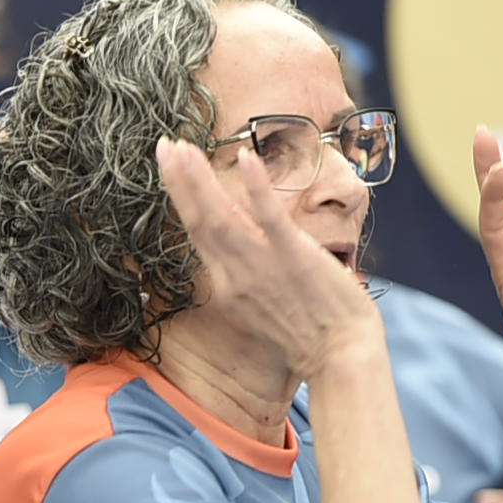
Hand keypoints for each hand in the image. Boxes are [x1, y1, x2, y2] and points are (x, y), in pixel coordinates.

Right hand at [155, 138, 379, 378]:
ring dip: (198, 179)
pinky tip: (245, 156)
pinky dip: (256, 187)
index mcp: (229, 284)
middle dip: (179, 180)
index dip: (181, 198)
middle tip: (163, 145)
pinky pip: (270, 218)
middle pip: (198, 219)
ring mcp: (263, 265)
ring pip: (221, 216)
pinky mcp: (294, 257)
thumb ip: (249, 277)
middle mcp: (236, 274)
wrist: (339, 357)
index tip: (170, 167)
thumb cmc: (310, 335)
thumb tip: (241, 257)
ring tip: (181, 147)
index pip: (198, 233)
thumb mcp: (264, 307)